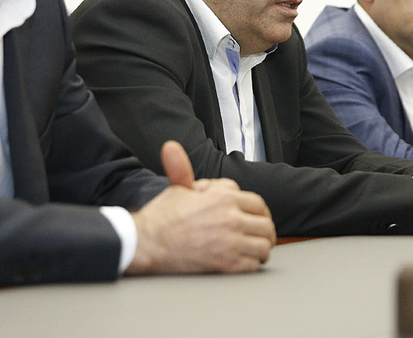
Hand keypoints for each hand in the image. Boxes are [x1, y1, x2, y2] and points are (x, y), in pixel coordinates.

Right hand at [127, 141, 275, 274]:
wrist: (147, 243)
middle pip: (266, 224)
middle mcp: (231, 218)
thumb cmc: (160, 217)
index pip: (258, 203)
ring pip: (264, 245)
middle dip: (264, 231)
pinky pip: (253, 265)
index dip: (259, 212)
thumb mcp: (176, 188)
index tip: (256, 218)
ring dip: (261, 248)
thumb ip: (184, 169)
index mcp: (223, 197)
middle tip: (259, 236)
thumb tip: (171, 147)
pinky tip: (244, 262)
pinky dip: (252, 264)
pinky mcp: (227, 264)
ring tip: (255, 250)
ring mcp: (231, 242)